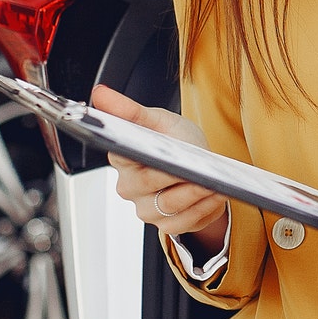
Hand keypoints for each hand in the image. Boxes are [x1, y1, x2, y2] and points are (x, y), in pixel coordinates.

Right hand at [93, 85, 228, 252]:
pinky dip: (204, 207)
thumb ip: (130, 110)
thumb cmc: (175, 141)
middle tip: (195, 167)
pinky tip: (217, 194)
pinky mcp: (166, 225)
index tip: (155, 149)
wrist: (199, 166)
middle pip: (148, 182)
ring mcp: (146, 209)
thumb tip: (100, 93)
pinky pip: (185, 221)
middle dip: (175, 174)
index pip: (122, 154)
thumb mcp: (158, 120)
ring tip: (213, 181)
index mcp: (122, 158)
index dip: (137, 151)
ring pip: (169, 205)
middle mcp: (129, 187)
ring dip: (195, 192)